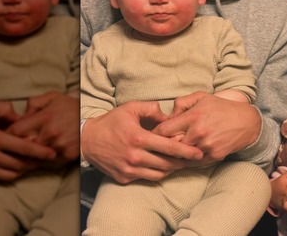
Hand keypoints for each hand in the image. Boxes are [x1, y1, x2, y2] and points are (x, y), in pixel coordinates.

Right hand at [0, 101, 55, 182]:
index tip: (52, 153)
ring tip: (34, 163)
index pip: (22, 147)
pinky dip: (11, 174)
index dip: (40, 151)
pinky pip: (0, 178)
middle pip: (20, 164)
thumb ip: (5, 109)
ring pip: (12, 174)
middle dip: (36, 162)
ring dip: (25, 169)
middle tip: (46, 159)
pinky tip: (17, 167)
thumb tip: (23, 116)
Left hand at [6, 92, 79, 164]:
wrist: (94, 118)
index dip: (7, 134)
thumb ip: (33, 103)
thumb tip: (21, 116)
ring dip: (29, 157)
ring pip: (34, 157)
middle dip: (16, 147)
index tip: (3, 137)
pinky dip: (43, 161)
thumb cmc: (70, 107)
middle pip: (23, 146)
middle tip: (11, 148)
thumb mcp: (52, 97)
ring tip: (23, 155)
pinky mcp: (67, 155)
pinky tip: (41, 157)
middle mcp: (51, 133)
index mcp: (44, 117)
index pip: (15, 131)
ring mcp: (59, 146)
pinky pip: (48, 163)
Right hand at [80, 101, 204, 182]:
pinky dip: (158, 173)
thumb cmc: (111, 122)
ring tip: (182, 163)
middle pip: (167, 163)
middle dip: (184, 162)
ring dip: (172, 169)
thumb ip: (152, 109)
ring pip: (159, 174)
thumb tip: (170, 116)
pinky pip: (147, 178)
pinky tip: (164, 167)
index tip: (199, 153)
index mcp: (138, 138)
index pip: (169, 147)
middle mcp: (134, 156)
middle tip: (195, 159)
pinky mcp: (124, 178)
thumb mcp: (131, 108)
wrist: (87, 140)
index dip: (186, 151)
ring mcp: (129, 169)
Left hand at [152, 93, 260, 165]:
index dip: (155, 134)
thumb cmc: (222, 107)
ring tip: (172, 153)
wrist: (247, 122)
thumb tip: (168, 116)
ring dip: (177, 155)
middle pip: (171, 145)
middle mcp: (198, 132)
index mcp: (193, 116)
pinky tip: (188, 156)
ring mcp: (206, 145)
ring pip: (182, 156)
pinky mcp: (214, 156)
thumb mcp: (202, 97)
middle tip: (159, 146)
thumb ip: (182, 103)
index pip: (164, 130)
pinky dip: (190, 160)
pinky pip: (195, 162)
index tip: (151, 136)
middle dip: (164, 146)